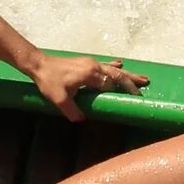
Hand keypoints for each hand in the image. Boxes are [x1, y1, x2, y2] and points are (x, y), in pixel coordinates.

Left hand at [31, 53, 146, 120]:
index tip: (132, 99)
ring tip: (142, 77)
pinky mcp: (86, 62)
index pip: (110, 84)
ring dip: (127, 74)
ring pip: (114, 69)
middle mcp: (94, 66)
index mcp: (90, 74)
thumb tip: (82, 121)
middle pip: (117, 75)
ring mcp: (91, 63)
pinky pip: (104, 65)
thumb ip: (72, 110)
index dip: (121, 92)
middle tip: (144, 87)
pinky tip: (121, 64)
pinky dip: (114, 66)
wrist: (39, 64)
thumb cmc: (49, 81)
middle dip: (131, 81)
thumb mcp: (59, 99)